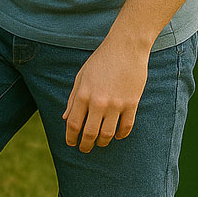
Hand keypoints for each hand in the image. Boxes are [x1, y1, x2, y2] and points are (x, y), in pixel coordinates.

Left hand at [62, 38, 149, 152]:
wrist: (126, 47)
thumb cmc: (101, 60)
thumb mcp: (81, 76)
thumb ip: (73, 98)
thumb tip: (65, 117)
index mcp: (83, 94)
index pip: (73, 124)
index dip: (71, 137)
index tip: (71, 143)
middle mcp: (98, 102)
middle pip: (90, 133)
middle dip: (85, 145)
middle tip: (85, 149)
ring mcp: (116, 104)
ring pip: (108, 134)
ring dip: (102, 142)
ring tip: (100, 143)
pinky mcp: (132, 103)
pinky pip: (126, 127)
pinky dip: (121, 135)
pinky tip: (117, 136)